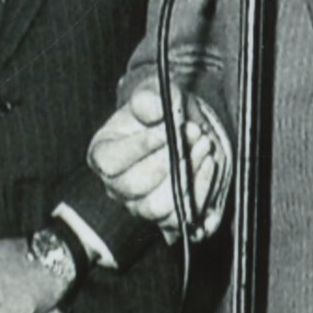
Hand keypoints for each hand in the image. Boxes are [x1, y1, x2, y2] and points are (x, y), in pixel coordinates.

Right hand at [92, 83, 233, 242]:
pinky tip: (208, 166)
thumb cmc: (161, 112)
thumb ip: (149, 97)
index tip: (166, 130)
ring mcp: (142, 206)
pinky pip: (183, 219)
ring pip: (159, 208)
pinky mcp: (169, 219)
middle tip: (194, 134)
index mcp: (104, 154)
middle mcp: (119, 186)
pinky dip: (201, 193)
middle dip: (170, 159)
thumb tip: (153, 107)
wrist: (184, 128)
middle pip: (135, 188)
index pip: (110, 162)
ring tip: (203, 147)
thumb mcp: (154, 93)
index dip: (138, 147)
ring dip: (188, 176)